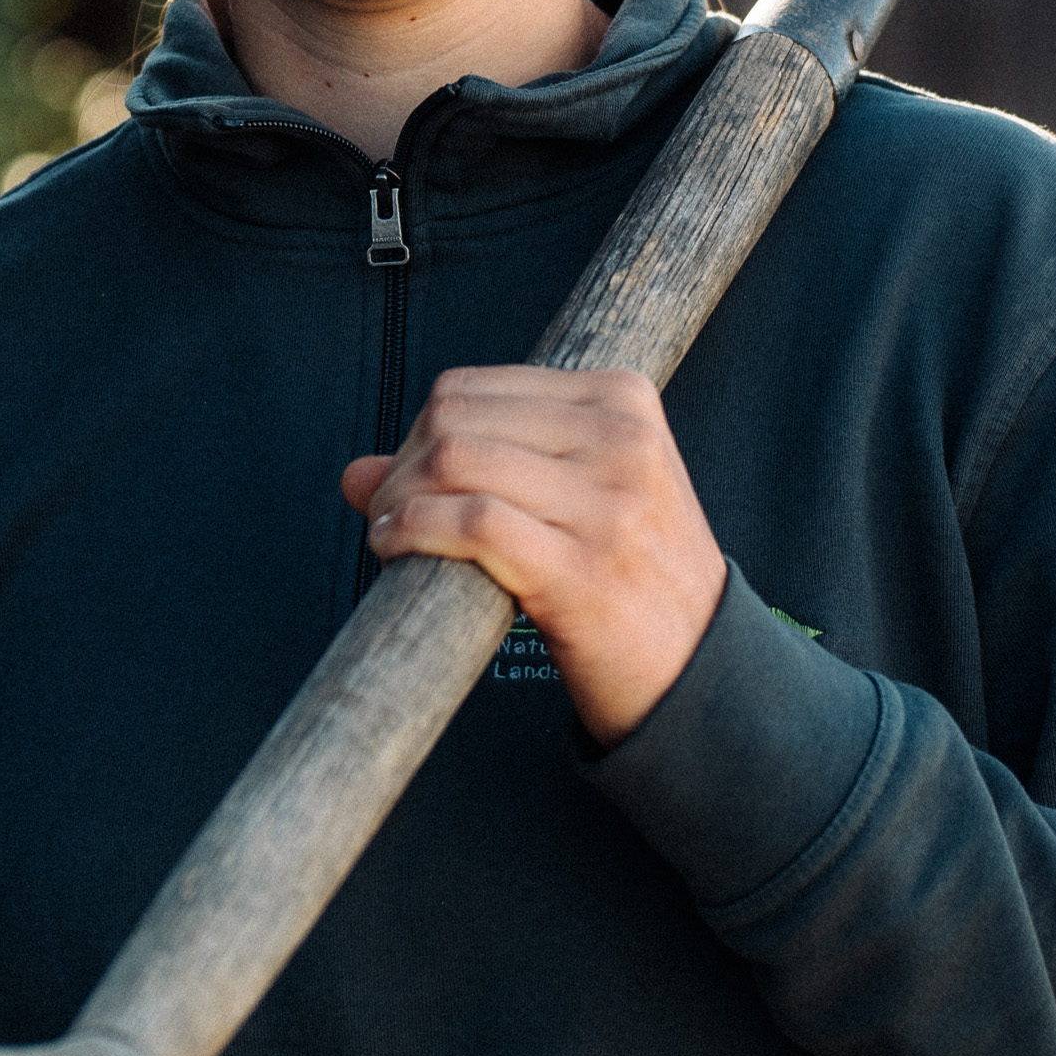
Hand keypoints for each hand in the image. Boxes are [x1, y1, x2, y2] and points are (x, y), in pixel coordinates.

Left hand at [341, 365, 726, 744]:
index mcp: (623, 399)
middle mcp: (621, 438)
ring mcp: (608, 503)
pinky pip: (470, 523)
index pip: (474, 388)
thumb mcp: (575, 497)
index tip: (405, 482)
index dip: (418, 434)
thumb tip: (355, 473)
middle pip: (455, 420)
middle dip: (401, 466)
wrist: (701, 667)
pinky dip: (413, 531)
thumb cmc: (629, 575)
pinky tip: (395, 550)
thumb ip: (474, 468)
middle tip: (387, 511)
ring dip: (397, 500)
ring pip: (455, 463)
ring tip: (388, 533)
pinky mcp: (583, 569)